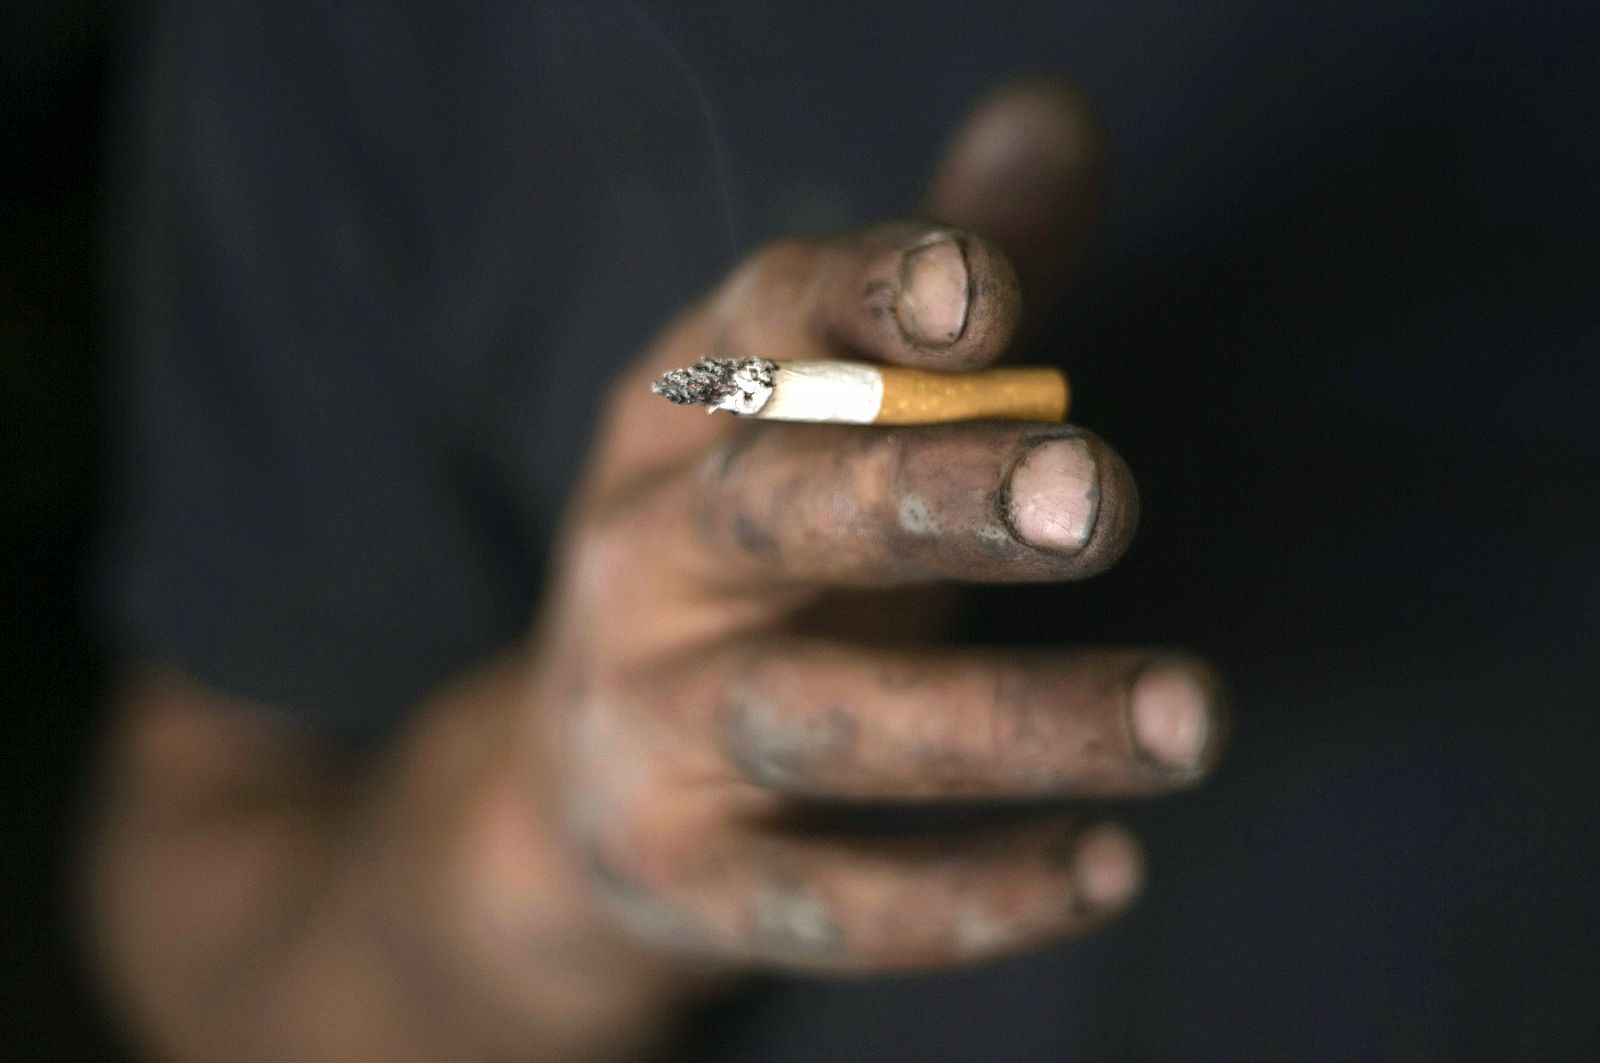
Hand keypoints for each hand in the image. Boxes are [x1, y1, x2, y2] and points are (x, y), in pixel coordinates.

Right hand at [522, 78, 1227, 973]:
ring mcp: (649, 723)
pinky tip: (1106, 868)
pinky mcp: (680, 872)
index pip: (765, 329)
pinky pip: (819, 897)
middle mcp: (645, 559)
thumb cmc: (747, 572)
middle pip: (780, 512)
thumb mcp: (816, 424)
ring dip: (1002, 718)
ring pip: (816, 717)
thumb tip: (1059, 112)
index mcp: (683, 420)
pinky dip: (960, 896)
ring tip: (1187, 716)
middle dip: (933, 498)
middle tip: (1101, 494)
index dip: (871, 298)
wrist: (570, 794)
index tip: (993, 299)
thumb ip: (937, 285)